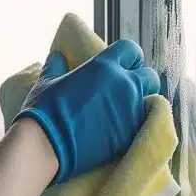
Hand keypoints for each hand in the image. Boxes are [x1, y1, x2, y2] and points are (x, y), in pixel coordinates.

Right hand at [12, 39, 160, 183]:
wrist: (47, 145)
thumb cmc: (45, 111)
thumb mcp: (47, 82)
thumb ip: (56, 66)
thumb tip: (58, 57)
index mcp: (105, 65)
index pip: (131, 50)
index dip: (129, 57)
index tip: (123, 66)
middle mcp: (124, 85)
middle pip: (150, 76)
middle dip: (142, 81)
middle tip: (128, 90)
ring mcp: (130, 111)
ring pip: (150, 103)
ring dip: (140, 105)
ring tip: (125, 113)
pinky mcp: (130, 135)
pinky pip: (142, 126)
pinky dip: (135, 126)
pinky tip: (122, 130)